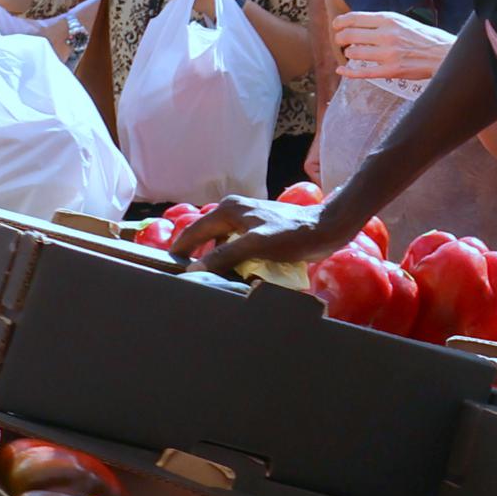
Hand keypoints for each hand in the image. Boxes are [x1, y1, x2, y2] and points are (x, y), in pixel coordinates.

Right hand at [168, 193, 347, 276]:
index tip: (167, 272)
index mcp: (227, 210)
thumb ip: (224, 255)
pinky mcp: (260, 232)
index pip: (192, 233)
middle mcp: (233, 212)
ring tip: (210, 284)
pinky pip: (238, 249)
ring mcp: (247, 222)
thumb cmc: (294, 234)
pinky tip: (236, 278)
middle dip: (198, 260)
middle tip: (188, 283)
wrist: (329, 228)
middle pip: (205, 239)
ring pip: (222, 246)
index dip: (179, 252)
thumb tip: (194, 270)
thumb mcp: (256, 245)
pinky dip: (235, 263)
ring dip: (218, 263)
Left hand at [332, 10, 450, 87]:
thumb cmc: (426, 38)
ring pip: (353, 53)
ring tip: (353, 54)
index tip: (336, 26)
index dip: (340, 23)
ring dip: (349, 54)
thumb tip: (358, 23)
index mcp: (390, 20)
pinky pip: (362, 72)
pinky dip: (348, 72)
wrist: (445, 54)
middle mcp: (387, 35)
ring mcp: (388, 54)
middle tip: (341, 42)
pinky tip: (342, 70)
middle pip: (349, 35)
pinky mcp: (391, 71)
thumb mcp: (404, 22)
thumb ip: (382, 22)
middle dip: (340, 39)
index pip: (354, 18)